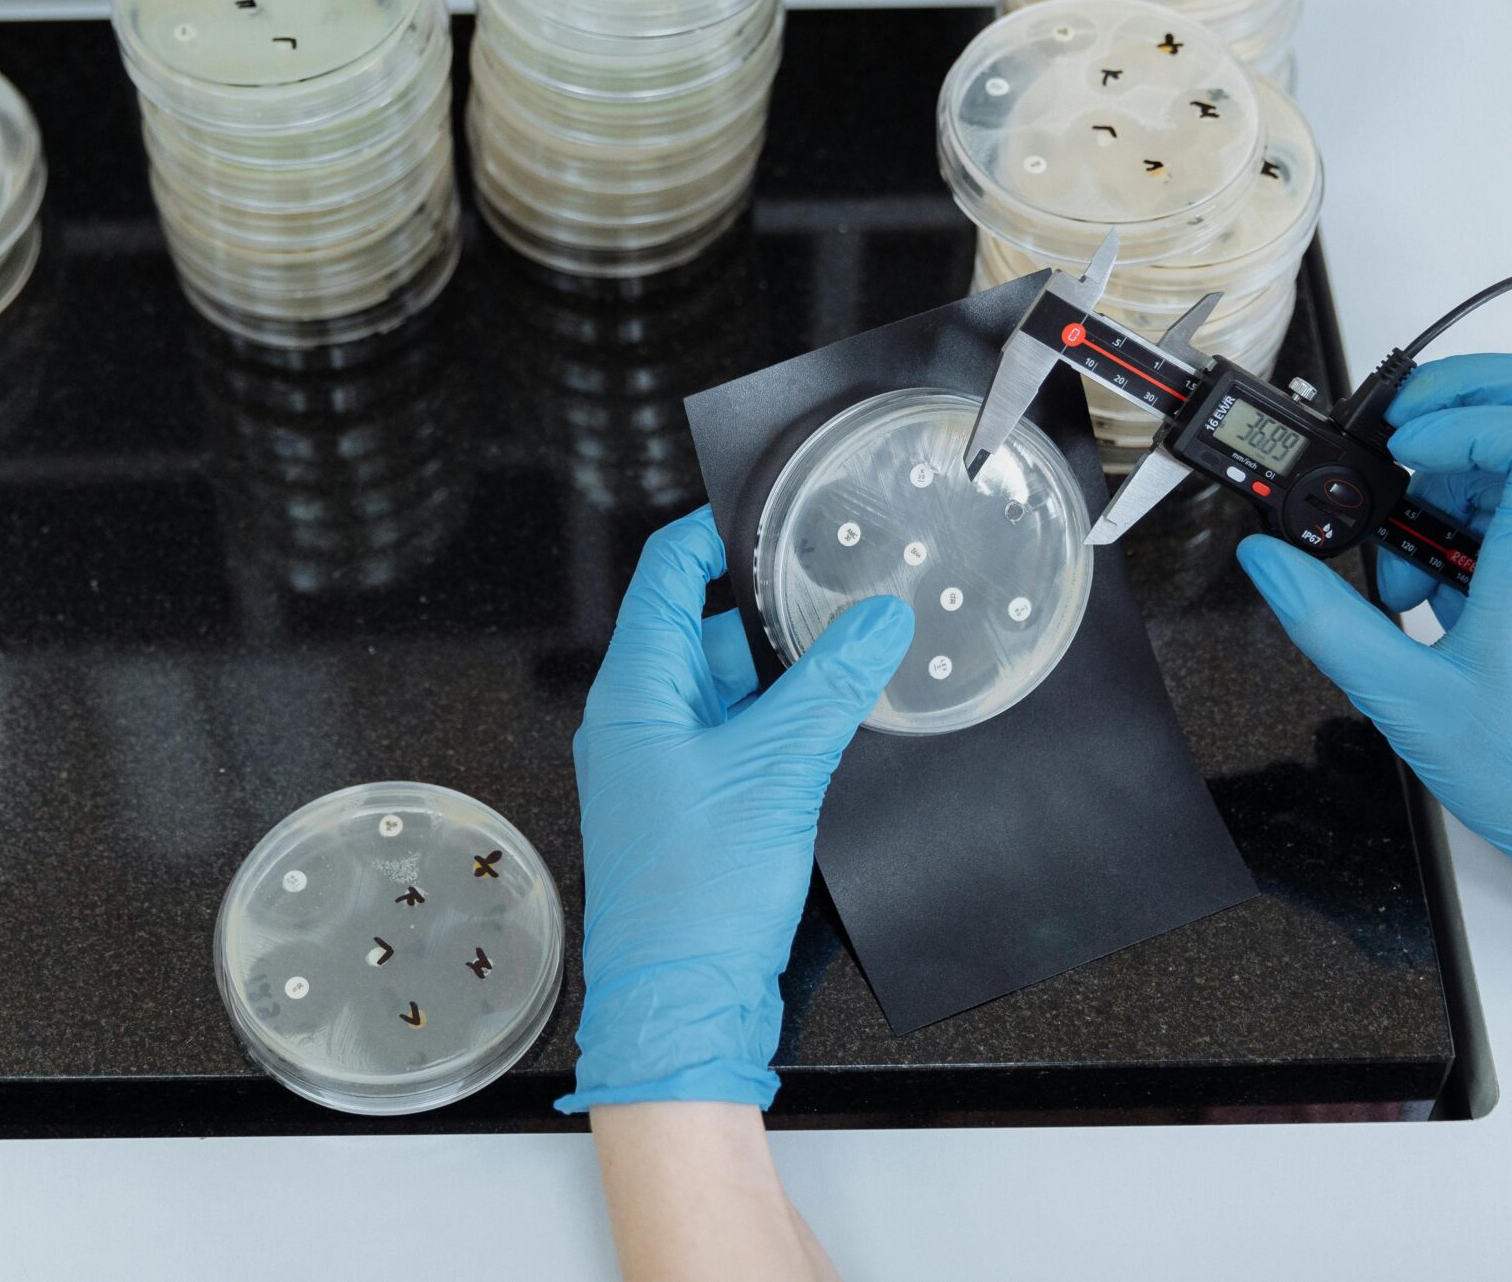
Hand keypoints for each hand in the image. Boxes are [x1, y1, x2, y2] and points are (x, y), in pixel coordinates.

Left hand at [557, 509, 912, 1111]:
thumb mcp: (776, 770)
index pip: (667, 572)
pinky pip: (742, 738)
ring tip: (858, 645)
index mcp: (636, 690)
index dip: (715, 530)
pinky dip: (785, 722)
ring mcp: (666, 765)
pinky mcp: (697, 807)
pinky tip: (838, 719)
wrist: (681, 1005)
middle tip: (847, 580)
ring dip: (788, 671)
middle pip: (707, 627)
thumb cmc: (697, 895)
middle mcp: (642, 719)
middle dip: (775, 607)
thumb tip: (875, 618)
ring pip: (732, 687)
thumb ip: (829, 686)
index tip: (772, 506)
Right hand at [1236, 352, 1511, 956]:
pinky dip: (1471, 522)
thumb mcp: (1408, 699)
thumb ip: (1326, 620)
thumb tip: (1271, 563)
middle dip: (1465, 402)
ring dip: (1454, 478)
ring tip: (1406, 557)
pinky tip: (1433, 592)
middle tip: (1402, 440)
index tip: (1406, 448)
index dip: (1466, 413)